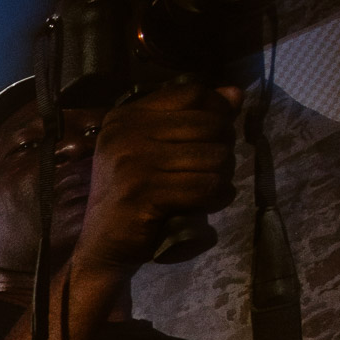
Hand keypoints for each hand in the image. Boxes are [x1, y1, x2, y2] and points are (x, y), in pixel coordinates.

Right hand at [75, 82, 241, 275]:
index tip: (214, 137)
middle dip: (223, 149)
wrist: (103, 246)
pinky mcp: (144, 193)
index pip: (193, 94)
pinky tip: (208, 204)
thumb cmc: (132, 197)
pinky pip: (207, 186)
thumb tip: (236, 94)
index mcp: (124, 118)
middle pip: (210, 124)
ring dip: (222, 177)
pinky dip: (217, 198)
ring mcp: (132, 163)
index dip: (217, 112)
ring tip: (208, 190)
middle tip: (212, 171)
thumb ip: (192, 120)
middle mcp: (125, 134)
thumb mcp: (154, 151)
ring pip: (214, 156)